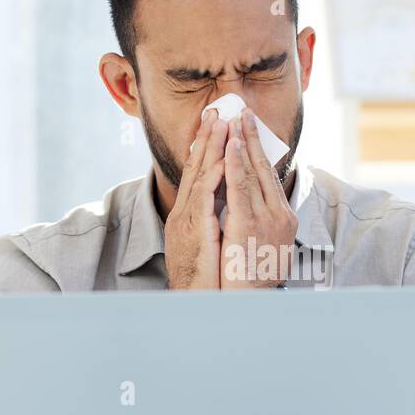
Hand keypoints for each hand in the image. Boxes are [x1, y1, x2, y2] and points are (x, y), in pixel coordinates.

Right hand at [165, 109, 227, 289]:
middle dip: (207, 138)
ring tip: (218, 122)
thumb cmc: (210, 280)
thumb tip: (228, 208)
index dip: (207, 148)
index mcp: (191, 216)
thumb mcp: (213, 245)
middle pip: (197, 168)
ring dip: (209, 147)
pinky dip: (212, 173)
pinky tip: (221, 156)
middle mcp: (186, 214)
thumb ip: (218, 223)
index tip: (215, 124)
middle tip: (214, 110)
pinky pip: (204, 196)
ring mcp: (188, 221)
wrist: (200, 305)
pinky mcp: (195, 230)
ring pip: (199, 176)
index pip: (200, 175)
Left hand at [220, 109, 297, 288]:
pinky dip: (235, 163)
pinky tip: (230, 146)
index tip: (250, 130)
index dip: (259, 151)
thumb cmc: (255, 279)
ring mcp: (266, 219)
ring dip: (243, 143)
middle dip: (253, 138)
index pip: (270, 176)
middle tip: (243, 112)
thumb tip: (252, 205)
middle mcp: (279, 214)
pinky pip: (241, 188)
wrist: (253, 303)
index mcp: (283, 218)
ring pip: (253, 173)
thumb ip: (260, 222)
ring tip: (234, 120)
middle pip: (265, 167)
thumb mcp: (264, 245)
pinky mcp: (249, 225)